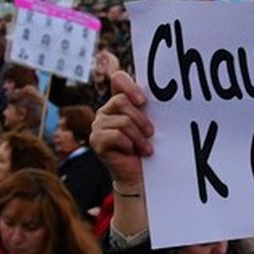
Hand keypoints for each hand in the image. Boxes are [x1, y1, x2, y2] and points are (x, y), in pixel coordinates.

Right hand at [90, 71, 152, 193]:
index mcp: (119, 102)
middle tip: (151, 133)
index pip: (118, 80)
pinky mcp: (96, 141)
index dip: (129, 85)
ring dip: (138, 137)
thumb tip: (158, 95)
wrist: (139, 174)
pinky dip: (129, 144)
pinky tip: (132, 152)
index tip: (143, 101)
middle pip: (121, 101)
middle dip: (140, 118)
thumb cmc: (147, 147)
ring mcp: (98, 125)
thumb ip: (147, 108)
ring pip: (122, 121)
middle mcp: (105, 111)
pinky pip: (116, 135)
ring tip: (145, 148)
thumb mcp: (149, 123)